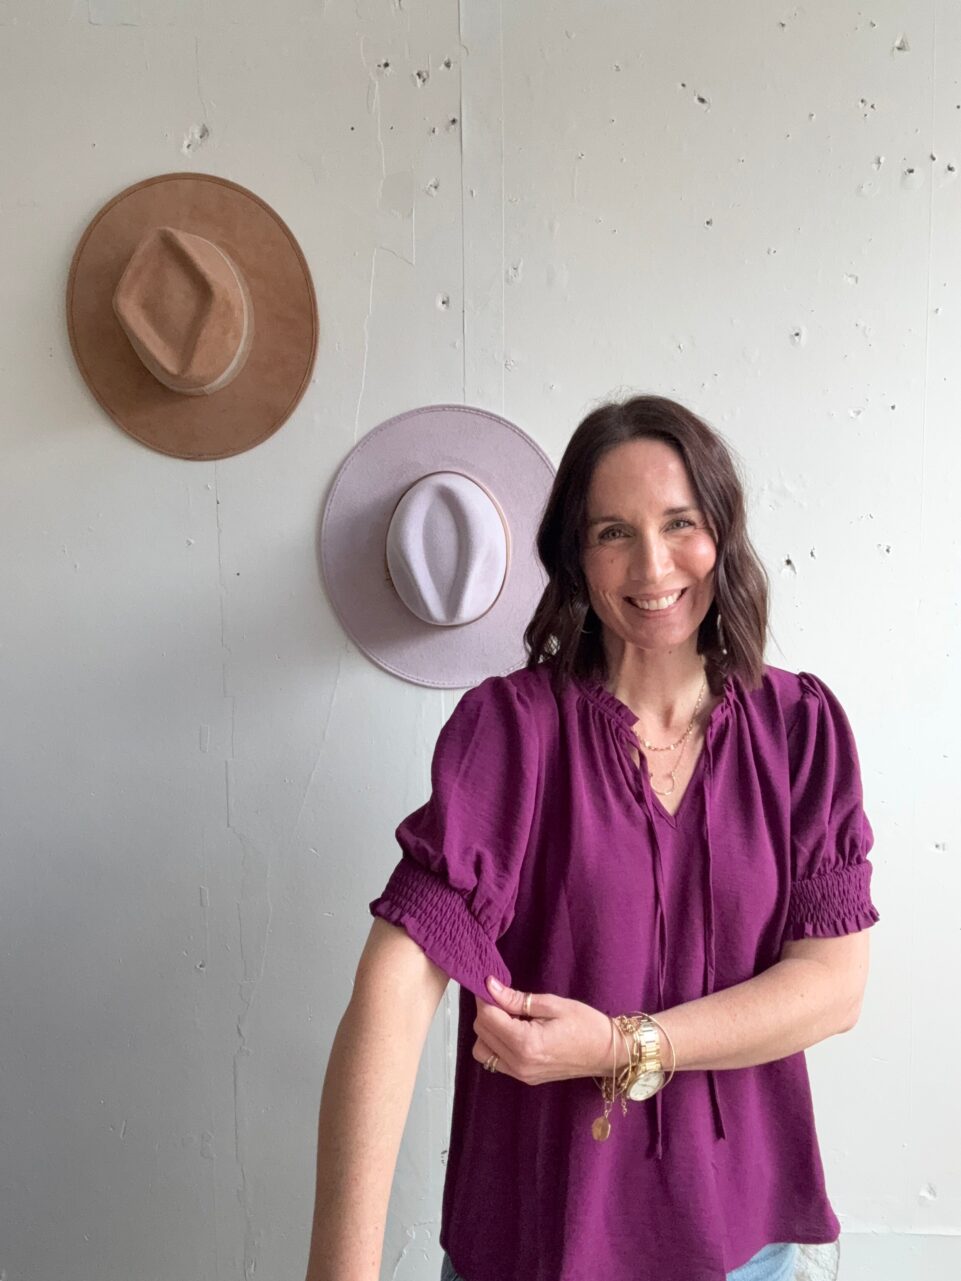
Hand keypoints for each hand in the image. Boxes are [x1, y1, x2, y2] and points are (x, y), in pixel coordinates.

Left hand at [472, 976, 614, 1084]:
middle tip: (504, 997)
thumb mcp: (552, 1004)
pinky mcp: (524, 1078)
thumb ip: (516, 999)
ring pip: (482, 1050)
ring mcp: (521, 1075)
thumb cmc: (586, 1025)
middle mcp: (519, 1064)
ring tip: (510, 1016)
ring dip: (488, 1030)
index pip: (487, 1018)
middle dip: (487, 1012)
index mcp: (526, 1044)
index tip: (490, 983)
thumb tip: (490, 986)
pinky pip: (496, 1060)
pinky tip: (514, 1031)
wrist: (608, 1052)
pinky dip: (496, 1044)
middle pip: (481, 1033)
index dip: (485, 997)